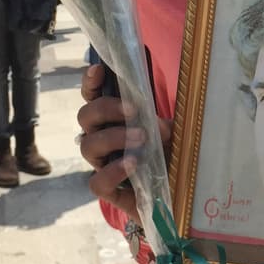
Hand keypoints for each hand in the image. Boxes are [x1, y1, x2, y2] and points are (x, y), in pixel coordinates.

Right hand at [77, 63, 171, 216]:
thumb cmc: (171, 155)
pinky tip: (132, 164)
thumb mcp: (174, 133)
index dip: (91, 82)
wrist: (178, 193)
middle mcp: (102, 139)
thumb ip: (164, 124)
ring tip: (141, 138)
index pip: (93, 96)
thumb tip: (156, 124)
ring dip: (114, 137)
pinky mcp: (109, 191)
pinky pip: (97, 181)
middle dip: (106, 108)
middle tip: (132, 110)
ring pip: (88, 146)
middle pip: (85, 116)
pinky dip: (113, 171)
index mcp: (113, 120)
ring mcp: (103, 164)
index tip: (99, 70)